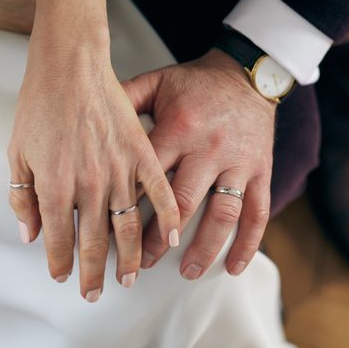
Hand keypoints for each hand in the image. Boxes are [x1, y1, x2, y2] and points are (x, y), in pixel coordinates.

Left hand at [7, 28, 180, 300]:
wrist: (70, 66)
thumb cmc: (39, 105)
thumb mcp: (17, 153)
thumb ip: (22, 198)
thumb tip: (30, 235)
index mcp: (54, 186)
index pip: (58, 240)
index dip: (60, 263)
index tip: (64, 277)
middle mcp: (88, 185)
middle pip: (93, 243)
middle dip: (93, 274)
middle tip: (95, 293)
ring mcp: (119, 170)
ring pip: (127, 226)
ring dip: (130, 257)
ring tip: (131, 277)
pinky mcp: (142, 154)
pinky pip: (160, 193)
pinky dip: (168, 218)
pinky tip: (171, 238)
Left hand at [122, 48, 276, 278]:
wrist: (247, 74)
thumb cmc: (196, 83)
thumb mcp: (158, 83)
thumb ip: (126, 99)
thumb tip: (87, 114)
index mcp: (178, 127)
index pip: (148, 178)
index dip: (128, 209)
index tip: (111, 234)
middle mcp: (209, 148)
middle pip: (182, 202)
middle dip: (160, 239)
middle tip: (140, 263)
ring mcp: (238, 162)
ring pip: (222, 213)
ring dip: (204, 248)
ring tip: (187, 272)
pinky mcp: (261, 170)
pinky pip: (258, 212)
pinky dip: (248, 243)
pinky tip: (233, 266)